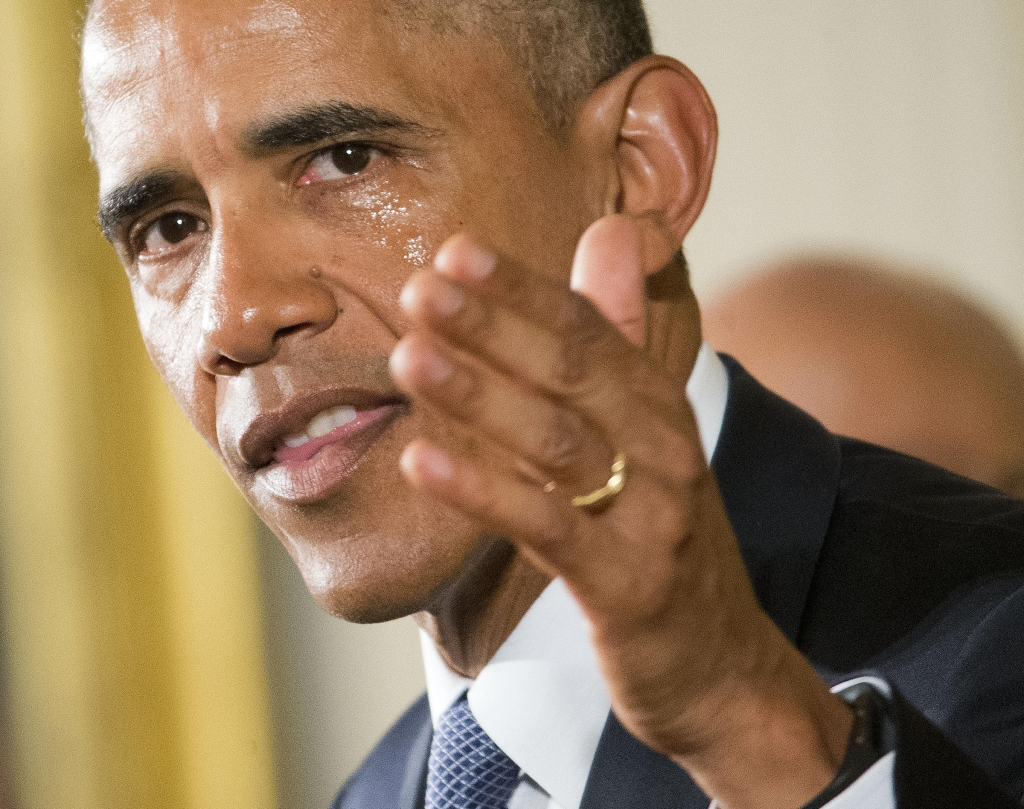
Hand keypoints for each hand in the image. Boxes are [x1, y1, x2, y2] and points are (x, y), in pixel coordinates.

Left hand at [390, 216, 851, 808]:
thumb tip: (612, 228)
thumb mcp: (649, 433)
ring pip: (557, 443)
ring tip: (410, 357)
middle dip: (494, 326)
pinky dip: (484, 492)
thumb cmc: (662, 536)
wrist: (723, 664)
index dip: (522, 289)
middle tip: (420, 289)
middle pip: (573, 373)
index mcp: (658, 407)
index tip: (454, 253)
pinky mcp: (627, 585)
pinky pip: (548, 529)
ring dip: (481, 396)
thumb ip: (620, 334)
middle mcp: (662, 449)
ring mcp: (650, 518)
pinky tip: (421, 461)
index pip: (588, 329)